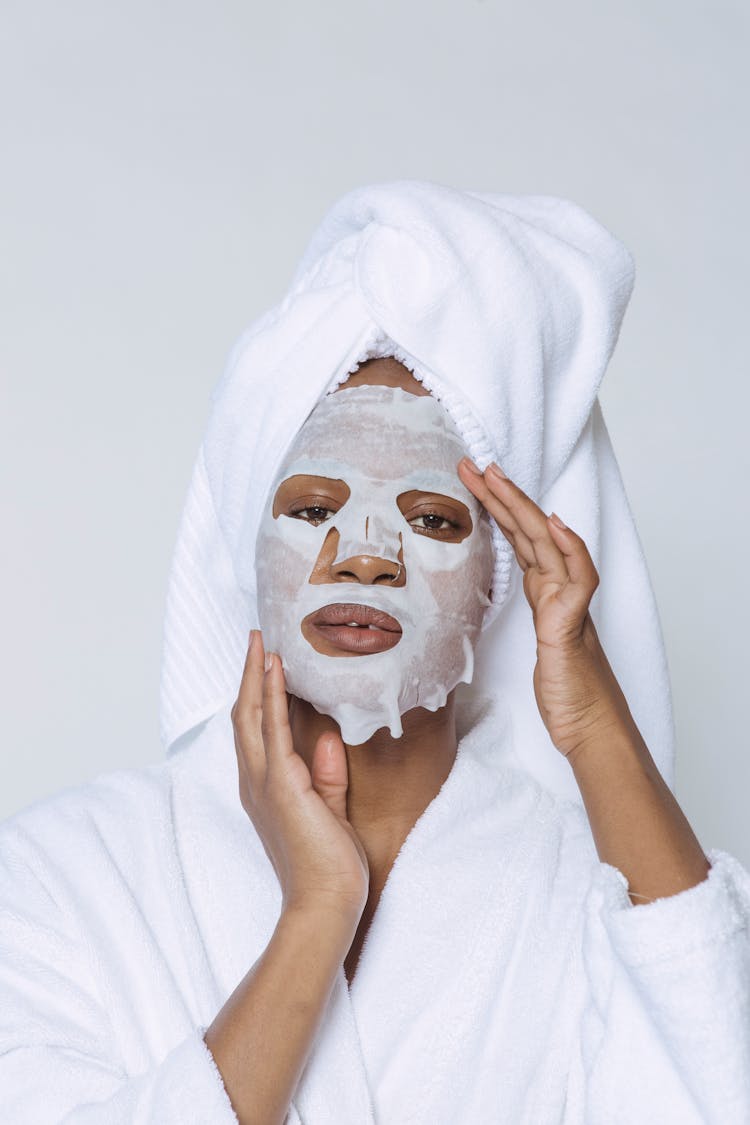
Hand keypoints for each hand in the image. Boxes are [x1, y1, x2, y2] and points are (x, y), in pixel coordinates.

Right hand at [231, 630, 369, 922]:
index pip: (256, 731)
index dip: (258, 694)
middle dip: (250, 674)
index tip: (266, 662)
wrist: (325, 904)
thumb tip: (328, 739)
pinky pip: (273, 729)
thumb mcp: (330, 812)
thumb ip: (326, 777)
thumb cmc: (329, 868)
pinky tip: (277, 669)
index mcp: (266, 788)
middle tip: (257, 638)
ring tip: (261, 641)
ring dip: (256, 674)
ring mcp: (264, 782)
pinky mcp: (281, 784)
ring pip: (251, 715)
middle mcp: (256, 781)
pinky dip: (273, 695)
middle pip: (245, 715)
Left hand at [458, 459, 630, 759]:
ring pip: (547, 543)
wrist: (592, 728)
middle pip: (529, 531)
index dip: (496, 507)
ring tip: (497, 476)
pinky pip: (578, 580)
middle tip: (472, 462)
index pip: (517, 538)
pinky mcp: (572, 626)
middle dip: (501, 494)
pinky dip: (570, 548)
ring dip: (522, 507)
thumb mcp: (532, 647)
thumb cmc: (563, 691)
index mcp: (544, 592)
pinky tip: (555, 524)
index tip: (471, 480)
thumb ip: (524, 620)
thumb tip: (502, 601)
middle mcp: (557, 591)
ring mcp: (568, 605)